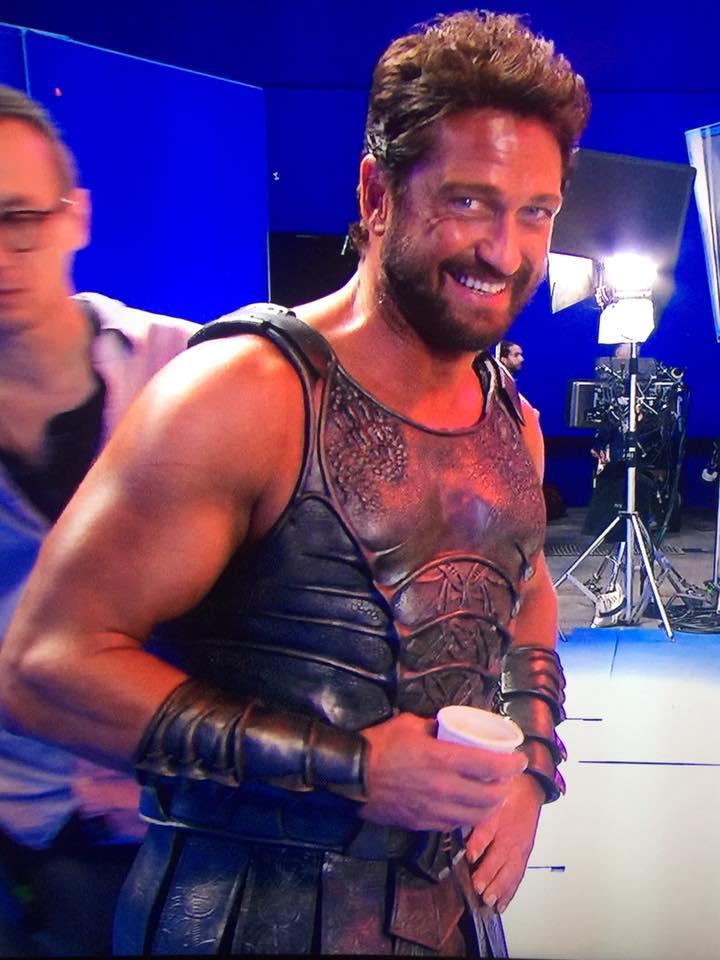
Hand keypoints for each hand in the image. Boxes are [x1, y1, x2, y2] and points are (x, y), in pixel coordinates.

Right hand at [359, 712, 526, 831]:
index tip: (519, 760)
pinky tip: (468, 809)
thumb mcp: (409, 724)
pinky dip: (468, 818)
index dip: (510, 765)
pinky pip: (454, 825)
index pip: (489, 766)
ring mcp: (433, 810)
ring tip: (494, 796)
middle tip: (508, 779)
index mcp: (442, 759)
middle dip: (505, 788)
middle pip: (489, 797)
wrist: (351, 775)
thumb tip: (450, 726)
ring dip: (491, 807)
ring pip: (475, 816)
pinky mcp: (422, 823)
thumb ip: (434, 727)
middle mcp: (443, 788)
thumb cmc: (379, 744)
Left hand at [465, 772, 543, 912]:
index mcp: (498, 814)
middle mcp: (510, 832)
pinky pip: (518, 875)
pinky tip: (501, 904)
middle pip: (500, 854)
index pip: (488, 829)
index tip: (470, 855)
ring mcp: (519, 845)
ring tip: (489, 900)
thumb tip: (452, 816)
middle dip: (489, 873)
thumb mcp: (487, 789)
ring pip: (510, 869)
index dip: (479, 843)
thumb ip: (472, 806)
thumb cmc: (506, 790)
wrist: (530, 787)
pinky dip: (510, 891)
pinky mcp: (524, 854)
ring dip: (499, 886)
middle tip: (478, 887)